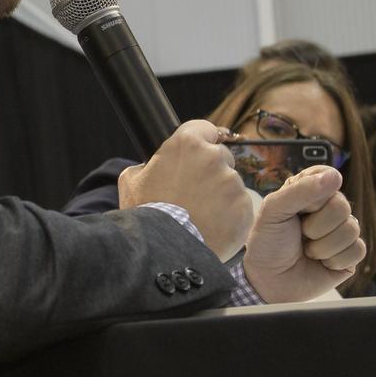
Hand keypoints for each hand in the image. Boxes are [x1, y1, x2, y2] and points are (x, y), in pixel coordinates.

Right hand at [119, 120, 252, 261]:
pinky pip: (239, 206)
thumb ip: (146, 165)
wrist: (165, 248)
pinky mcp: (244, 206)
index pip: (204, 127)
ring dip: (220, 194)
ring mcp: (232, 182)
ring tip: (200, 214)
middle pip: (220, 156)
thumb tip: (151, 166)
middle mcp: (214, 157)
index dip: (202, 138)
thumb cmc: (147, 212)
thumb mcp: (131, 180)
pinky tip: (211, 225)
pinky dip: (229, 214)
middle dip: (210, 170)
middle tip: (193, 192)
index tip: (200, 150)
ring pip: (230, 182)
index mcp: (187, 143)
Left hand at [242, 166, 365, 302]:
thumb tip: (335, 176)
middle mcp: (328, 209)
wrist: (268, 281)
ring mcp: (341, 231)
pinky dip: (335, 260)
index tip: (300, 208)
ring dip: (323, 246)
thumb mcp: (274, 211)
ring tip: (307, 251)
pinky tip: (321, 263)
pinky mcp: (350, 255)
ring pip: (351, 229)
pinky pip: (358, 250)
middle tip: (300, 234)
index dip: (316, 193)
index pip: (328, 175)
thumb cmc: (268, 243)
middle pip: (342, 206)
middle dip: (316, 226)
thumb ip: (301, 190)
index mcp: (309, 192)